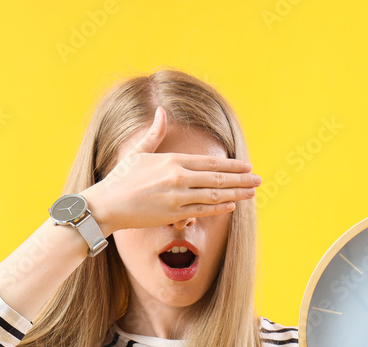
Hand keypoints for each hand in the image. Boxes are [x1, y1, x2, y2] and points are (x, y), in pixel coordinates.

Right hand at [79, 106, 259, 235]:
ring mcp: (177, 198)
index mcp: (172, 161)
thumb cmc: (122, 178)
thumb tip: (160, 110)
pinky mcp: (174, 214)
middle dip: (241, 179)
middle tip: (259, 179)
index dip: (232, 165)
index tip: (247, 166)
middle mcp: (178, 178)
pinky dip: (220, 208)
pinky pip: (203, 210)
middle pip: (217, 178)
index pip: (210, 162)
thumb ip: (155, 133)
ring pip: (214, 195)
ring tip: (252, 192)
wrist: (108, 205)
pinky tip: (233, 205)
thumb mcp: (138, 152)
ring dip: (236, 194)